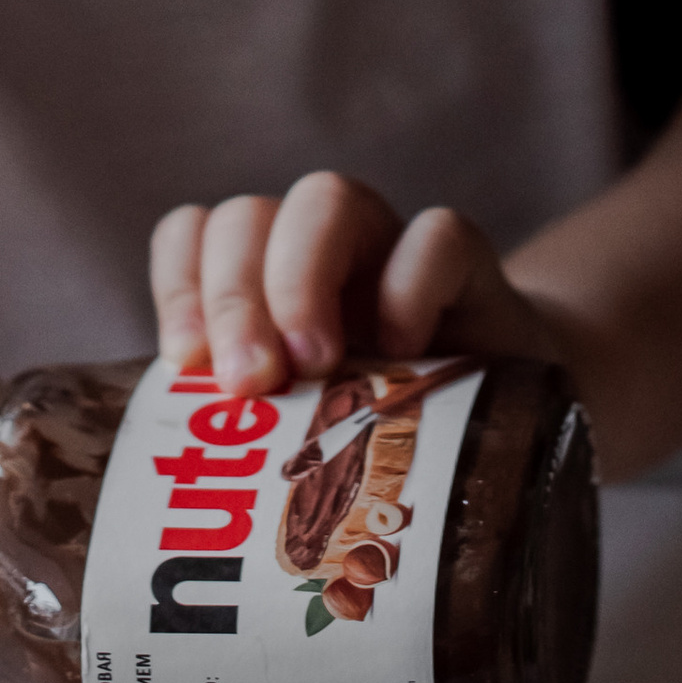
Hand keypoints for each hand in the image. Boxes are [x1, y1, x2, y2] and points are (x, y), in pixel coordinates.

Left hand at [149, 169, 560, 397]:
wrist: (504, 429)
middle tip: (249, 383)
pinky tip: (403, 353)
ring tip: (315, 366)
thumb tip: (179, 485)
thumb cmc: (382, 435)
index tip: (185, 362)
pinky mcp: (468, 263)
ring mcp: (389, 246)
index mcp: (261, 284)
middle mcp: (317, 251)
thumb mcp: (302, 435)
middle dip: (233, 298)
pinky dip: (408, 286)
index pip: (192, 234)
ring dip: (301, 279)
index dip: (178, 284)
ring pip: (326, 197)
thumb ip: (248, 434)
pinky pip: (435, 234)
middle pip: (247, 216)